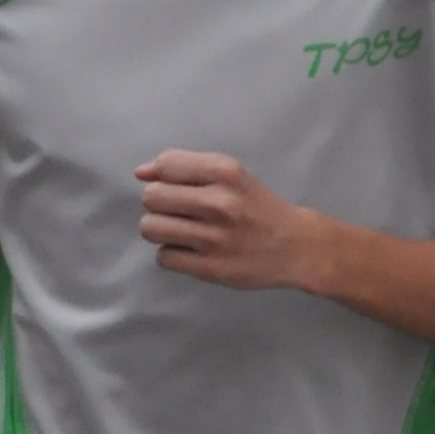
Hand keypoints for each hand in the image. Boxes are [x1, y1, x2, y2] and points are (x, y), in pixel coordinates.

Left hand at [135, 148, 333, 294]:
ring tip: (181, 231)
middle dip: (158, 204)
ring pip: (151, 228)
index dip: (162, 177)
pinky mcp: (211, 268)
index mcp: (225, 172)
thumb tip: (140, 173)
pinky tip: (190, 250)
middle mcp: (219, 202)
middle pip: (152, 198)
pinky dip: (172, 254)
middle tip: (179, 212)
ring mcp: (214, 238)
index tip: (175, 187)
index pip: (166, 165)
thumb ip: (185, 168)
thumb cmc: (256, 206)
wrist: (295, 246)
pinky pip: (164, 257)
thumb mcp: (229, 175)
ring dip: (160, 230)